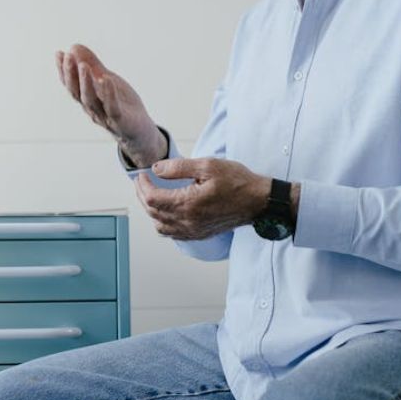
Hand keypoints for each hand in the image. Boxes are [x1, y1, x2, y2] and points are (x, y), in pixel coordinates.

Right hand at [55, 44, 166, 166]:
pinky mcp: (121, 121)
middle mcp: (92, 108)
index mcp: (87, 99)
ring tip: (84, 65)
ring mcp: (105, 116)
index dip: (63, 70)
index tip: (59, 54)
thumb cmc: (122, 104)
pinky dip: (108, 94)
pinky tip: (106, 80)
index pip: (71, 84)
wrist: (140, 131)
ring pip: (90, 100)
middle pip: (76, 92)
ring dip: (86, 82)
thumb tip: (73, 46)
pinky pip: (112, 108)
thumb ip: (92, 65)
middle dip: (71, 74)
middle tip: (68, 56)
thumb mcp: (107, 80)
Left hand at [135, 158, 272, 240]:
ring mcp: (194, 231)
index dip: (142, 185)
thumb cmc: (237, 182)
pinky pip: (173, 234)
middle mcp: (188, 222)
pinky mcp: (200, 234)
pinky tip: (166, 211)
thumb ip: (178, 167)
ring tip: (151, 194)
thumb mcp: (207, 166)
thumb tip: (156, 169)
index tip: (142, 174)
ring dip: (151, 211)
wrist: (258, 201)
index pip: (152, 198)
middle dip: (143, 195)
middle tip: (142, 182)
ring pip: (160, 226)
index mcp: (188, 204)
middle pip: (153, 212)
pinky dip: (163, 223)